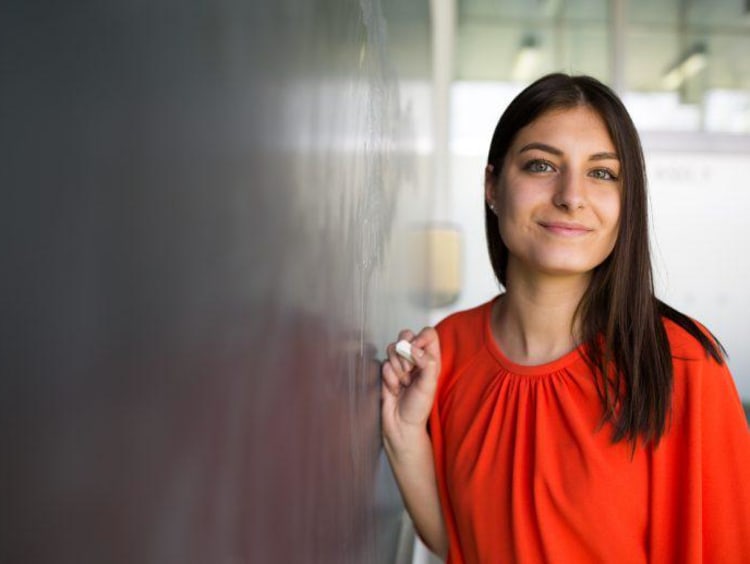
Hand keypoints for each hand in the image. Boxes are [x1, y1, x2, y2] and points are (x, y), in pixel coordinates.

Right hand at [381, 327, 440, 446]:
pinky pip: (384, 364)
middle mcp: (416, 359)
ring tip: (404, 384)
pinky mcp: (387, 371)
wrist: (400, 425)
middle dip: (404, 352)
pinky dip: (389, 378)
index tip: (415, 350)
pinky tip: (395, 389)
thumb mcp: (429, 386)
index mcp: (431, 359)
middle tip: (409, 370)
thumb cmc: (418, 409)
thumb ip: (427, 363)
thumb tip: (415, 347)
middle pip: (406, 336)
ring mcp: (400, 364)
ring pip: (392, 348)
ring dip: (397, 368)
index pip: (428, 334)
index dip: (420, 337)